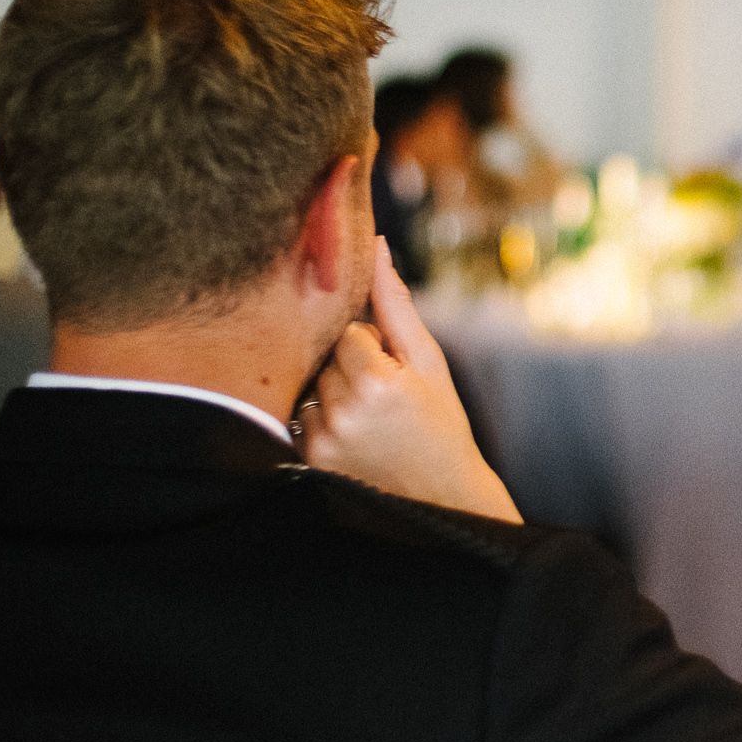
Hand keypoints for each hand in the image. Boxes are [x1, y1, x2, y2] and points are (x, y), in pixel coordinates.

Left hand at [298, 238, 521, 523]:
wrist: (441, 497)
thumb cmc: (440, 424)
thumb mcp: (429, 362)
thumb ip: (395, 304)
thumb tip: (375, 244)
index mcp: (378, 380)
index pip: (348, 332)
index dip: (374, 348)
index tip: (396, 373)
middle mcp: (344, 409)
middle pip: (325, 357)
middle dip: (351, 368)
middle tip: (385, 398)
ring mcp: (323, 438)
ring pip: (310, 384)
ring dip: (332, 392)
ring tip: (370, 419)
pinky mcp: (309, 460)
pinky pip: (299, 417)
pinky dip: (320, 420)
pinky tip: (354, 436)